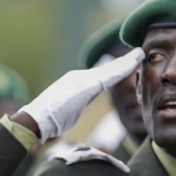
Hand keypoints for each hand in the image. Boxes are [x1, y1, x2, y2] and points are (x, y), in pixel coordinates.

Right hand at [15, 48, 142, 141]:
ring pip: (110, 70)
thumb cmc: (48, 121)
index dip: (115, 71)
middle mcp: (80, 77)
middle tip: (138, 54)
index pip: (101, 76)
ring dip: (126, 62)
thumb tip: (75, 108)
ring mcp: (82, 80)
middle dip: (123, 63)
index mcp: (76, 83)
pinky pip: (109, 76)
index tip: (128, 66)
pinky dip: (123, 69)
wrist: (35, 120)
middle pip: (107, 70)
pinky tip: (134, 64)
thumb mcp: (67, 112)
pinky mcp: (86, 86)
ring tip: (139, 54)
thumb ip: (75, 106)